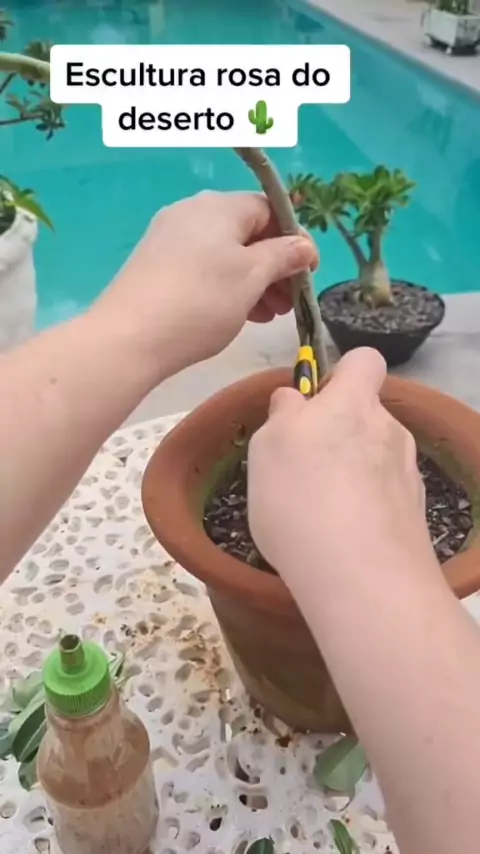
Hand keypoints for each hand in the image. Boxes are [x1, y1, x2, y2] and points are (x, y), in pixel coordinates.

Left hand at [94, 190, 317, 376]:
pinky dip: (226, 286)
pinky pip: (203, 267)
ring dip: (253, 281)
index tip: (308, 274)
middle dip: (275, 266)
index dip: (295, 240)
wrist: (130, 337)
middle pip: (247, 232)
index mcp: (220, 206)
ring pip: (226, 254)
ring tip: (267, 316)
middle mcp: (193, 212)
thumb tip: (304, 246)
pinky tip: (237, 315)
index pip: (270, 209)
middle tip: (289, 303)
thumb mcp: (252, 278)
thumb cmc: (202, 302)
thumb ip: (283, 257)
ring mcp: (170, 238)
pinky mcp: (156, 265)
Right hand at [248, 348, 432, 584]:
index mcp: (354, 404)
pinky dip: (365, 508)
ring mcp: (409, 475)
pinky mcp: (416, 515)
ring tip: (320, 513)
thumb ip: (283, 414)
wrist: (361, 577)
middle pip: (366, 417)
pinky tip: (342, 539)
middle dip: (339, 435)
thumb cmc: (300, 499)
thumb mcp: (267, 447)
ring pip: (376, 460)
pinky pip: (384, 498)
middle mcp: (391, 431)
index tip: (315, 403)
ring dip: (353, 474)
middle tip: (303, 470)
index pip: (363, 361)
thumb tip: (295, 399)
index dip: (340, 373)